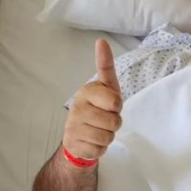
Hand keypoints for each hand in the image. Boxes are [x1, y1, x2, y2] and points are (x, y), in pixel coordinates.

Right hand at [62, 39, 122, 166]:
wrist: (78, 135)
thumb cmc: (98, 108)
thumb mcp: (106, 87)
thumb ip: (105, 66)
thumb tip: (101, 40)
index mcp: (86, 91)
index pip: (116, 102)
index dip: (117, 106)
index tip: (109, 104)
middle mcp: (77, 108)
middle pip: (115, 122)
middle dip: (114, 123)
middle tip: (104, 119)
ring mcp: (73, 127)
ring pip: (108, 137)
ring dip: (108, 136)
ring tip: (98, 130)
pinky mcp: (74, 145)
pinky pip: (100, 150)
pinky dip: (100, 148)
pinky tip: (91, 141)